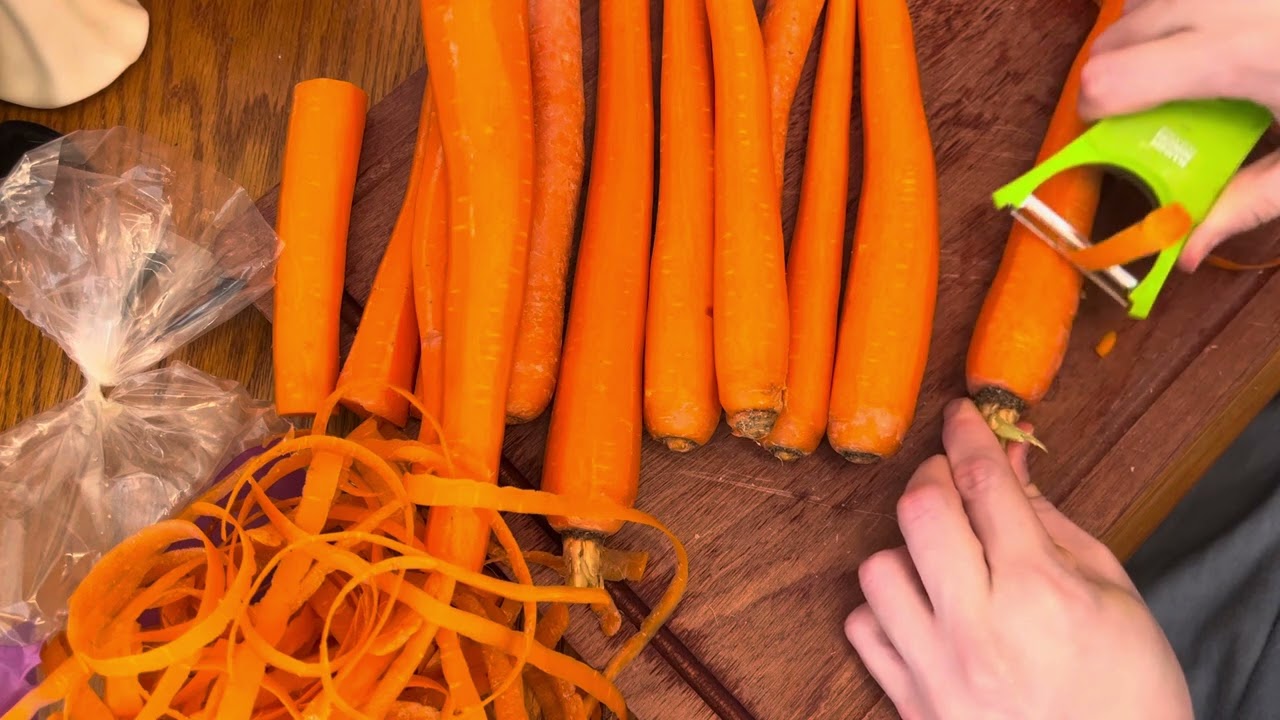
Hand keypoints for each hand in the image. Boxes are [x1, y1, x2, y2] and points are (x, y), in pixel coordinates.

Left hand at [844, 399, 1191, 719]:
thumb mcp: (1114, 596)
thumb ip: (1051, 523)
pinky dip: (884, 610)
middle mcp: (978, 629)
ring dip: (906, 550)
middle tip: (953, 478)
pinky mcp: (910, 704)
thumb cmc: (1128, 691)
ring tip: (942, 561)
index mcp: (1040, 593)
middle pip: (920, 510)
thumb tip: (1009, 462)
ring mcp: (937, 670)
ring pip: (878, 568)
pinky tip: (921, 611)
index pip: (985, 483)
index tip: (962, 415)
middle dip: (934, 476)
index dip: (969, 435)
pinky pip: (862, 630)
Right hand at [1077, 0, 1279, 271]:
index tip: (1101, 135)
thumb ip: (1245, 203)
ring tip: (1160, 75)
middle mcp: (1232, 5)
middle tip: (1126, 114)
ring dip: (1135, 40)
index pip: (1115, 77)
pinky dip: (1170, 15)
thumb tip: (1185, 253)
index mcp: (1241, 57)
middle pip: (1117, 35)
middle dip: (1106, 76)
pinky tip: (1191, 41)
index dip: (1093, 110)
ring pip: (1143, 3)